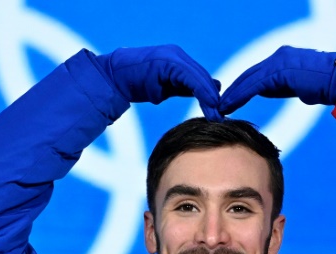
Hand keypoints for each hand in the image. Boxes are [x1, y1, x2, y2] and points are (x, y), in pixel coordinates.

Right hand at [90, 45, 221, 120]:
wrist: (114, 78)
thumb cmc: (135, 84)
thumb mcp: (164, 89)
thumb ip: (184, 89)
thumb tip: (207, 95)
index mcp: (178, 60)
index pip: (200, 78)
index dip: (210, 95)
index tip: (219, 112)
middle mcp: (178, 55)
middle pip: (203, 77)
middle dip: (213, 97)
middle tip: (221, 116)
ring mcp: (173, 57)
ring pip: (199, 77)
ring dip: (209, 97)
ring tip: (216, 114)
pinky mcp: (169, 62)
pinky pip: (191, 78)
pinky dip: (201, 92)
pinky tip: (208, 104)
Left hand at [219, 46, 335, 113]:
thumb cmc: (323, 86)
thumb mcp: (295, 85)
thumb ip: (277, 85)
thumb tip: (263, 91)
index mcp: (281, 59)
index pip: (255, 74)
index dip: (240, 87)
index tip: (228, 99)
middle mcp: (278, 56)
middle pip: (248, 75)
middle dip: (232, 90)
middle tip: (217, 104)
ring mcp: (278, 62)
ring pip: (248, 80)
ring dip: (232, 95)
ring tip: (220, 107)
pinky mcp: (279, 71)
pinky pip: (254, 85)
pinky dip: (240, 96)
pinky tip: (229, 106)